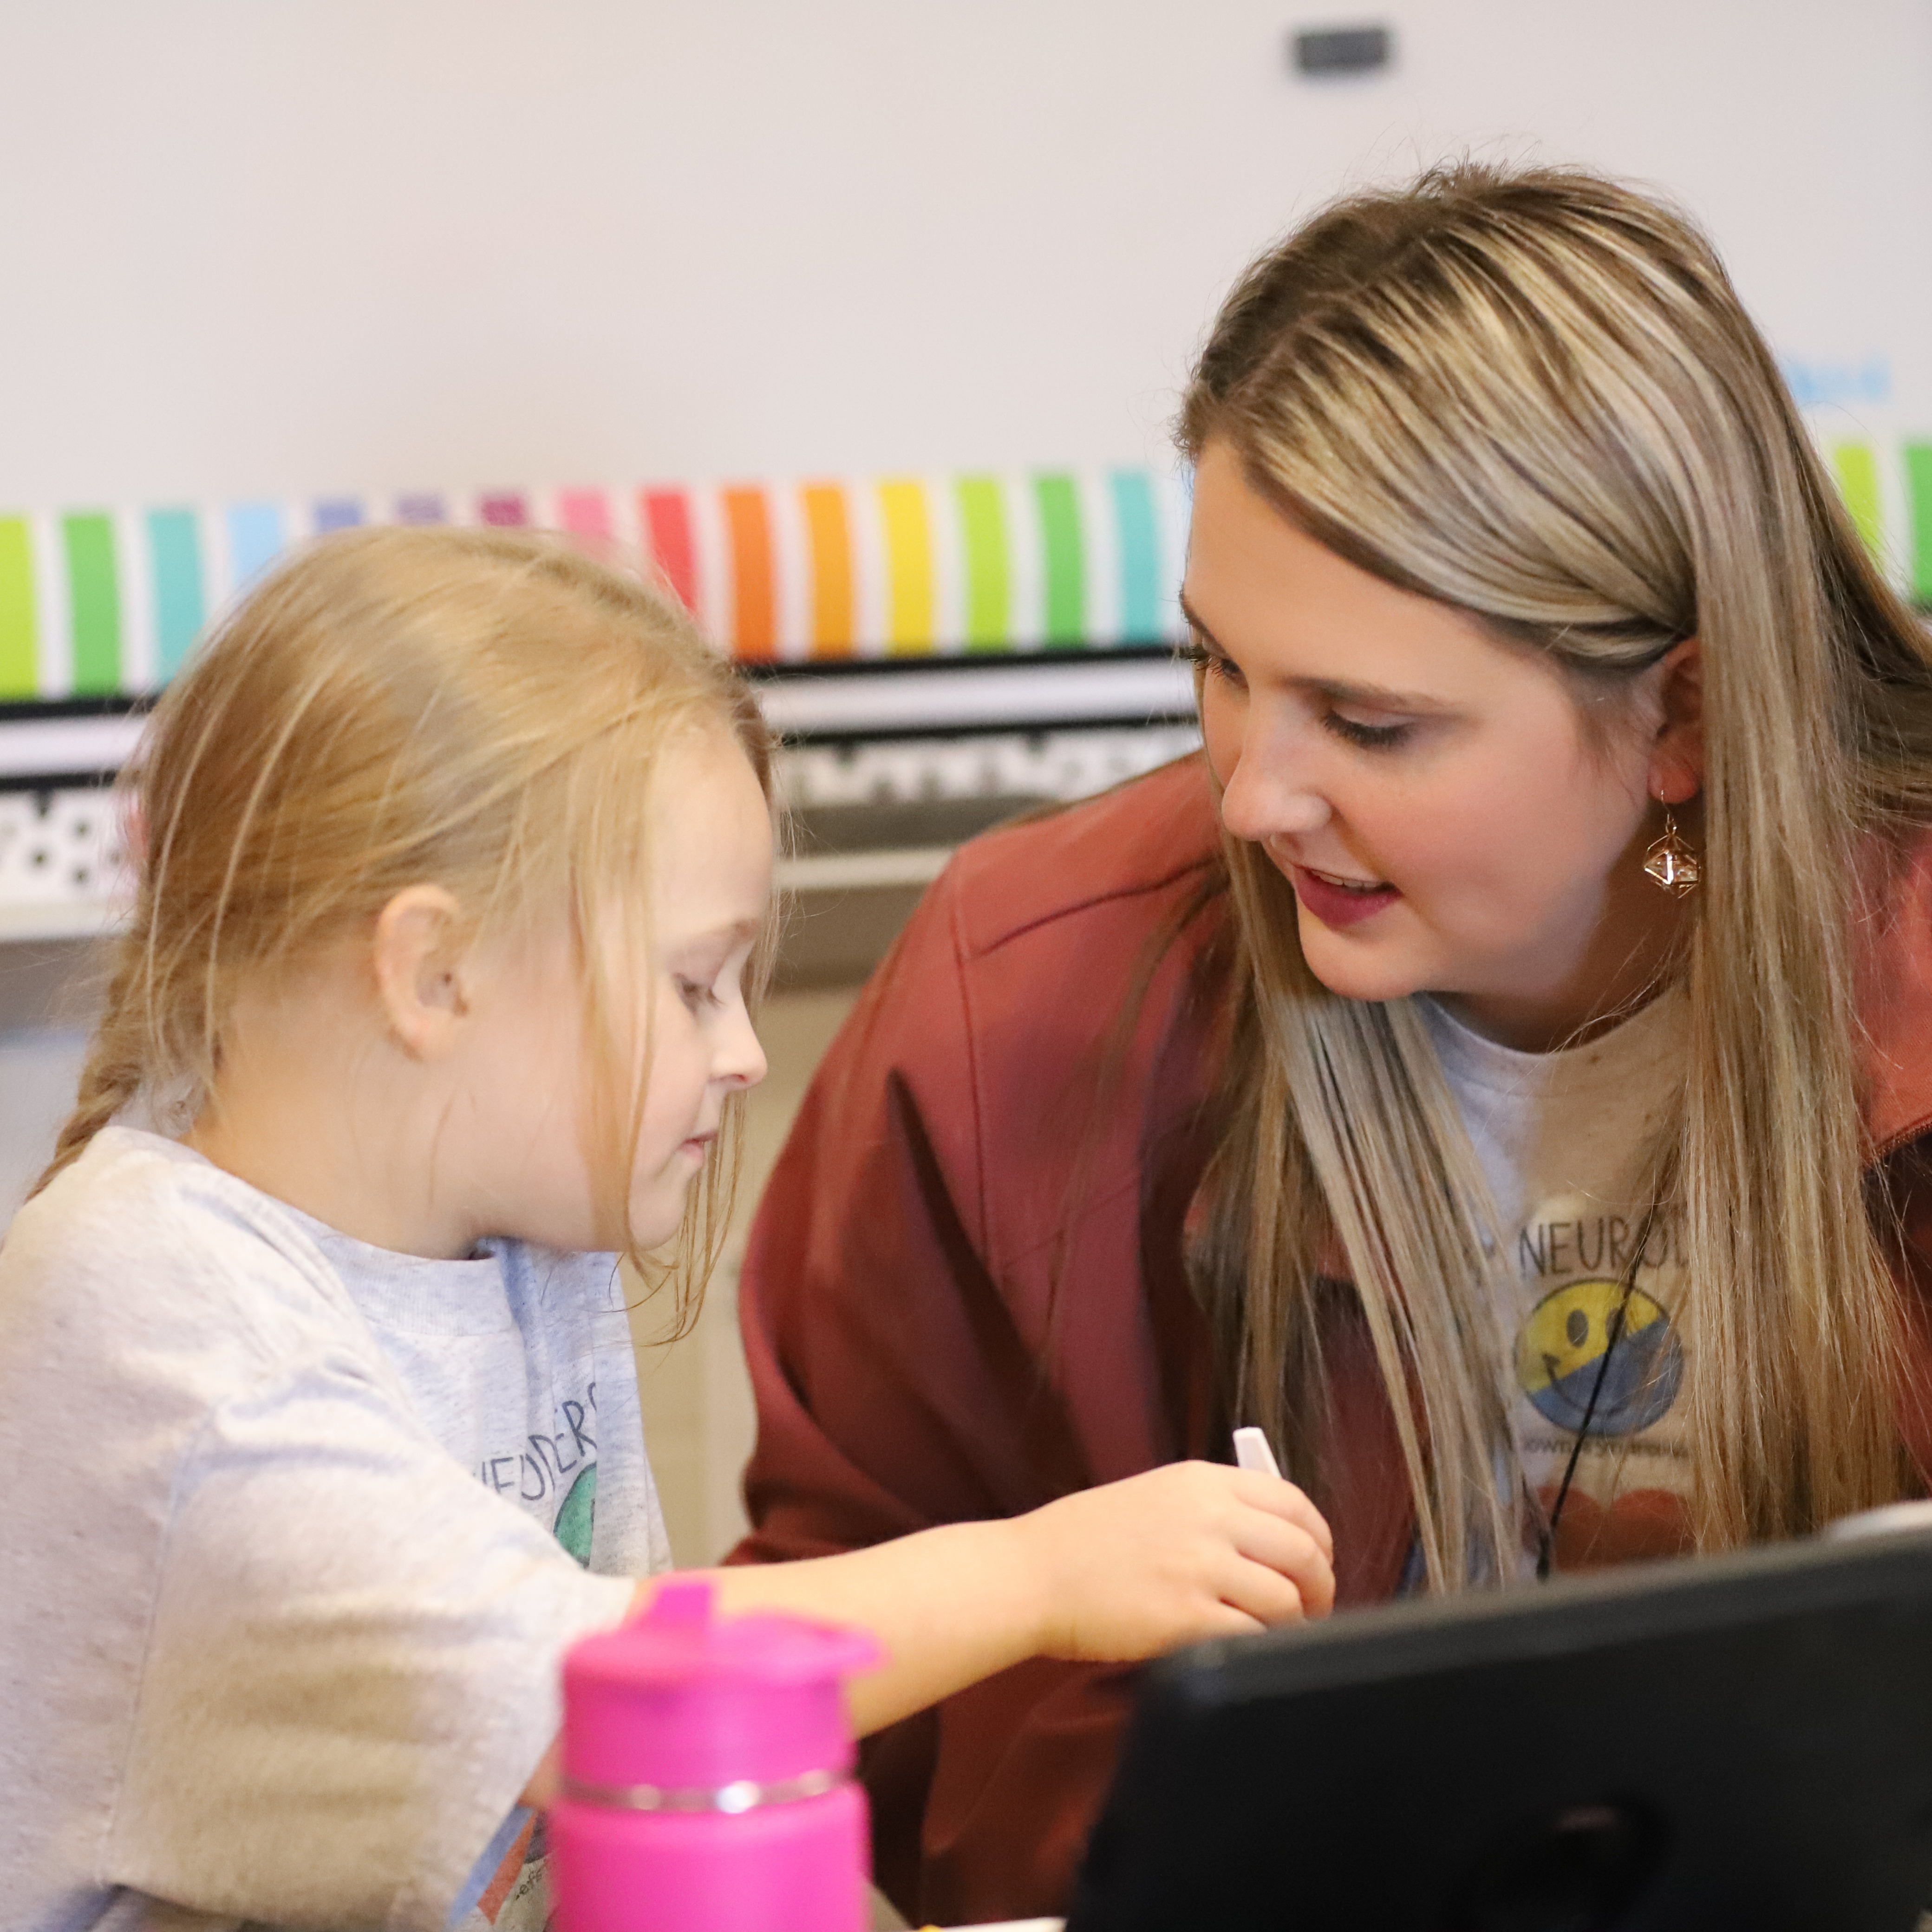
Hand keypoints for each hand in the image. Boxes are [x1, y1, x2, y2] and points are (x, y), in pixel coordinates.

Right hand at [1007, 1460, 1335, 1662]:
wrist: (1035, 1573)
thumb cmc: (1088, 1540)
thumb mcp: (1157, 1495)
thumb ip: (1214, 1509)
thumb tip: (1272, 1541)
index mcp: (1204, 1482)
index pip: (1295, 1503)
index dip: (1319, 1540)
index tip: (1317, 1564)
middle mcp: (1210, 1517)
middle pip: (1302, 1552)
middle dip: (1320, 1588)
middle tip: (1313, 1609)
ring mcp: (1200, 1567)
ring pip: (1286, 1598)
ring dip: (1296, 1623)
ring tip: (1281, 1635)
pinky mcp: (1187, 1618)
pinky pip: (1253, 1635)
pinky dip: (1264, 1646)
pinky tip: (1252, 1649)